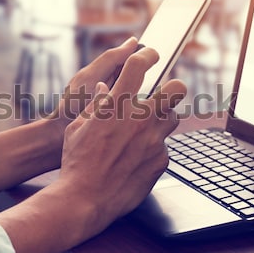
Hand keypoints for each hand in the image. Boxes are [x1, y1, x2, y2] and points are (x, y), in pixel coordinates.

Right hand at [56, 47, 186, 238]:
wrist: (85, 198)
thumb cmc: (76, 161)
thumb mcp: (77, 128)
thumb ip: (96, 105)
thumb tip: (106, 90)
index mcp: (116, 106)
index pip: (137, 67)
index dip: (146, 55)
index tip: (150, 54)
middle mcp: (140, 119)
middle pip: (176, 89)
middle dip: (174, 87)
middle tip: (165, 93)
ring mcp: (154, 141)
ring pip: (172, 119)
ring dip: (162, 120)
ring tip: (145, 130)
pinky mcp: (160, 160)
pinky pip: (163, 147)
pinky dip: (153, 149)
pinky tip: (136, 159)